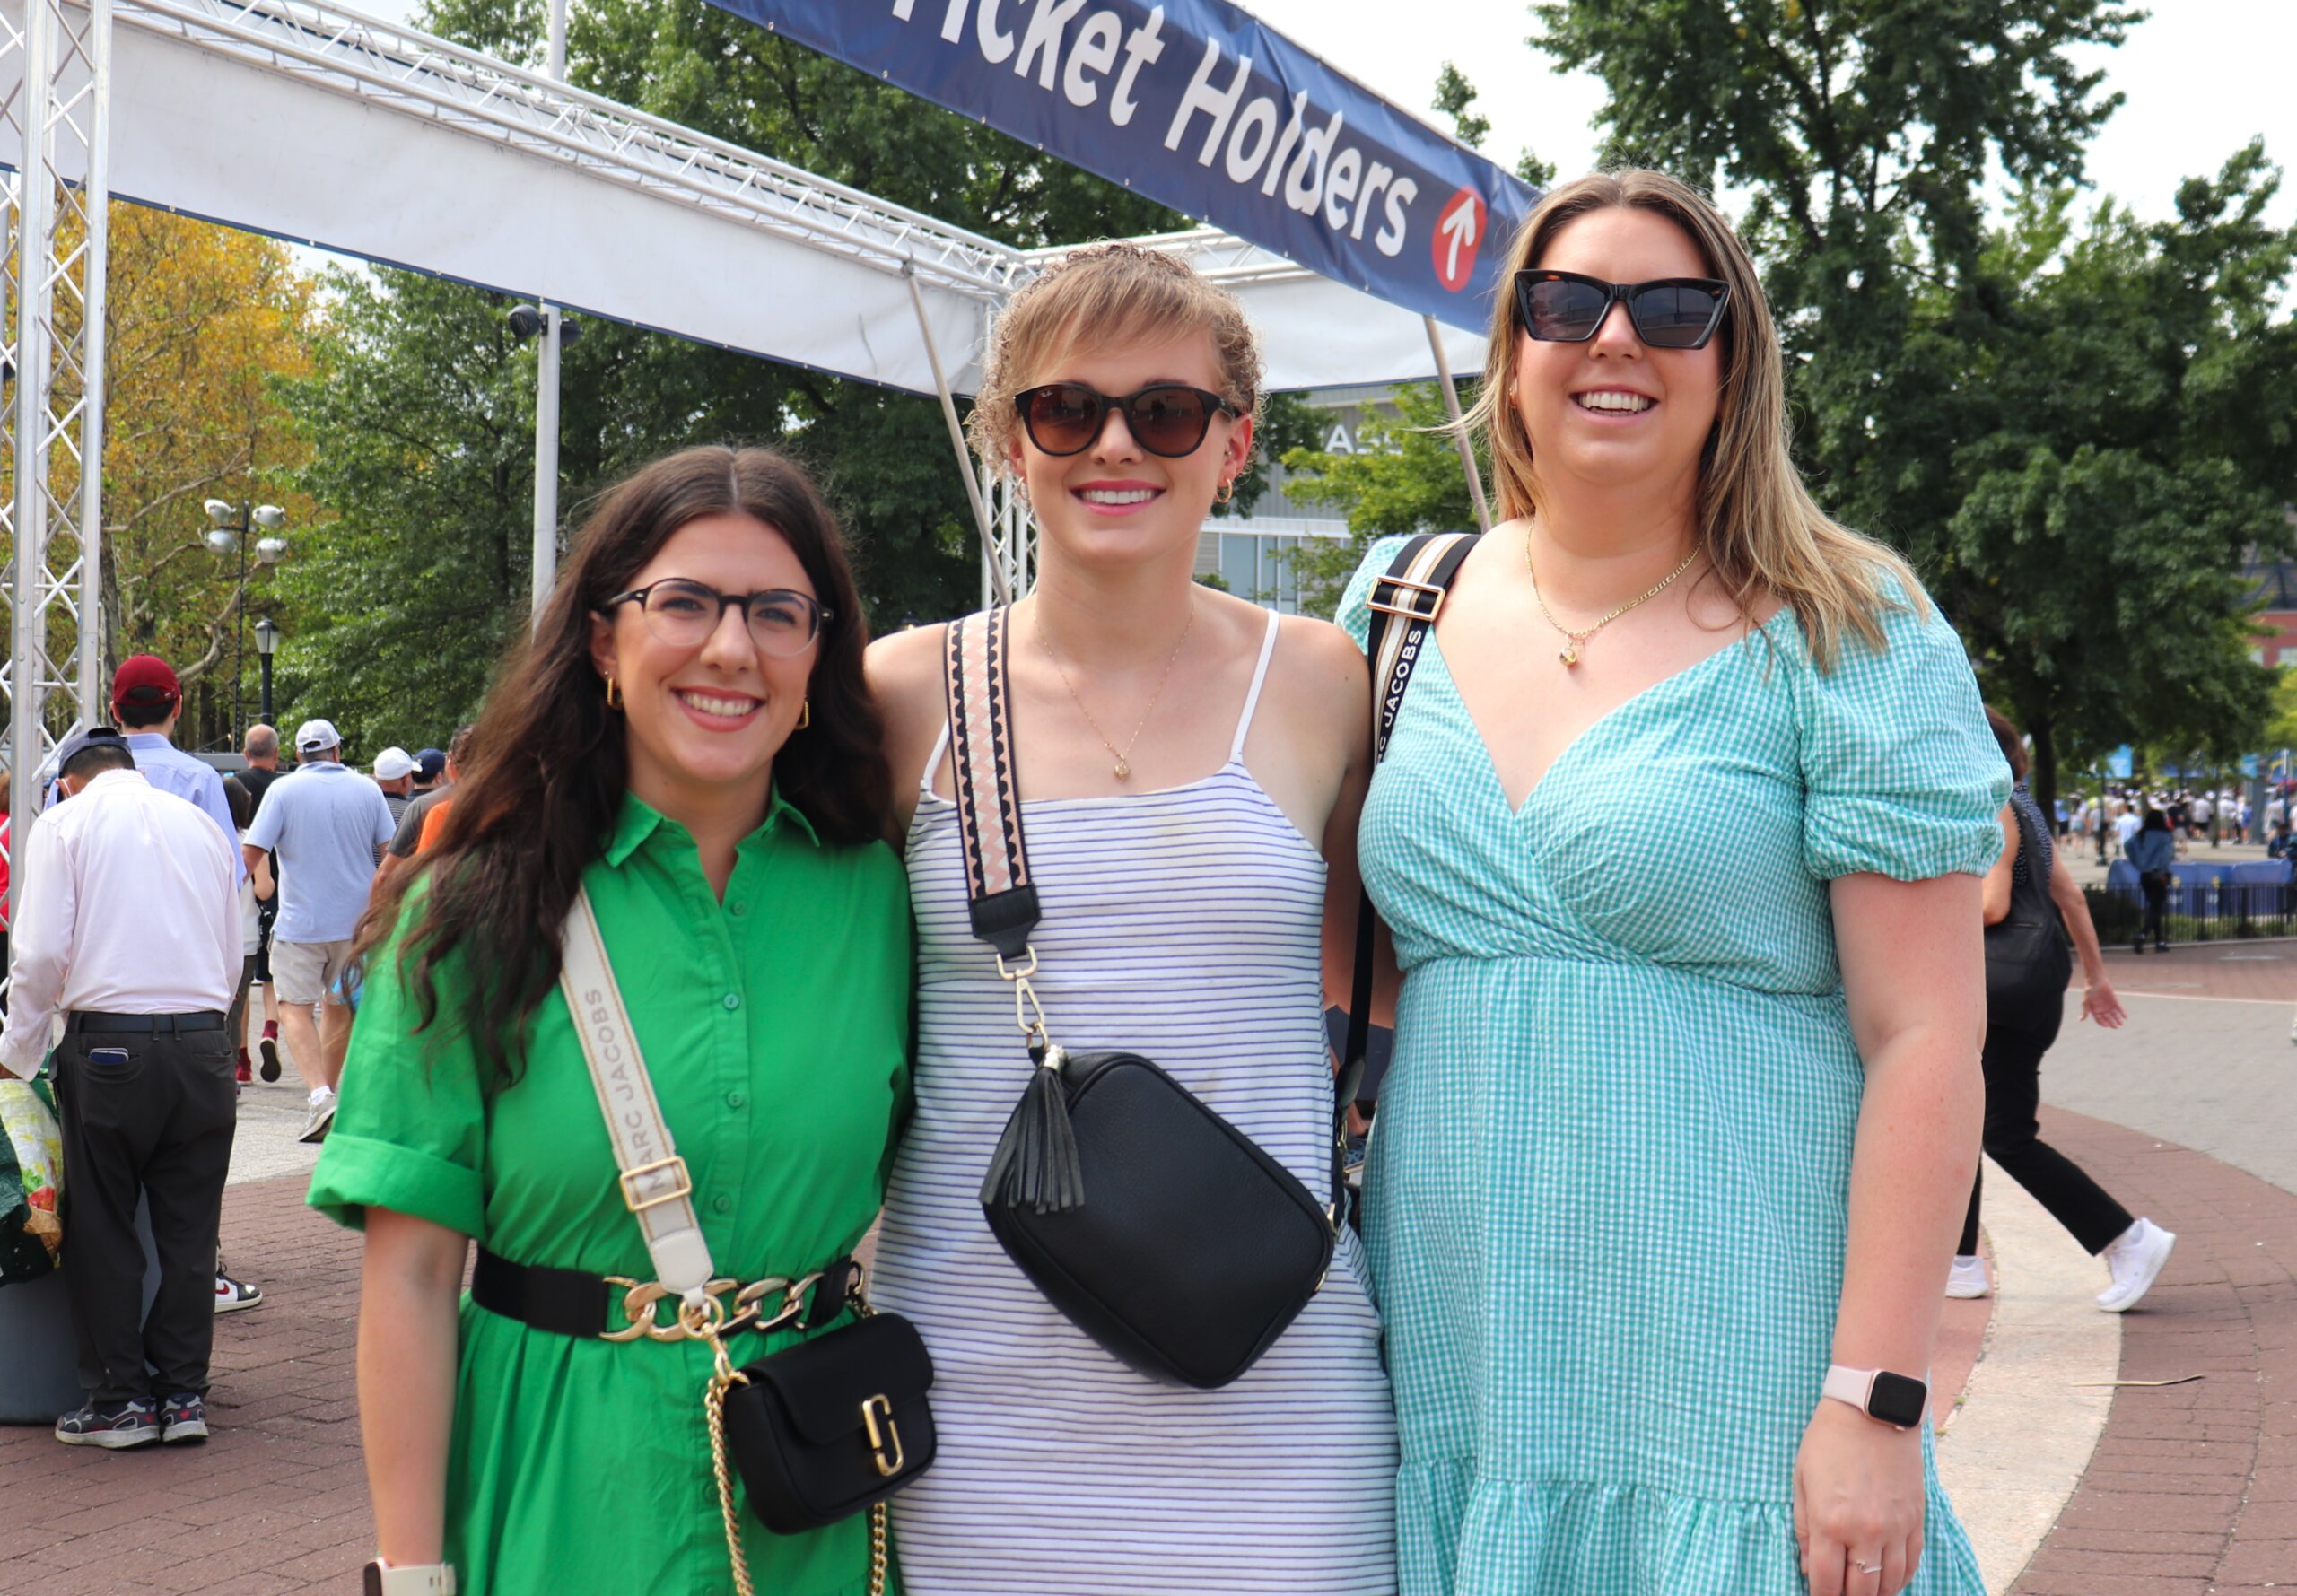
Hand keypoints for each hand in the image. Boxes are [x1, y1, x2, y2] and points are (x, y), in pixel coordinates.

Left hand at [1793, 1400, 1924, 1595]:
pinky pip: (1912, 1564)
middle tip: (1839, 1592)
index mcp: (1830, 1522)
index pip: (1827, 1582)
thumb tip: (1807, 1567)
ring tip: (1862, 1589)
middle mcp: (1866, 1532)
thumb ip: (1803, 1528)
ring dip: (1875, 1593)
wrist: (1872, 1411)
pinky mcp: (1915, 1520)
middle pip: (1861, 1590)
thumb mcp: (1801, 1480)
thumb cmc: (1828, 1442)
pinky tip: (1887, 1578)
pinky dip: (1900, 1578)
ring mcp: (1895, 1528)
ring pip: (1890, 1584)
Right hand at [2081, 980, 2125, 1028]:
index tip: (2107, 1026)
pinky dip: (2122, 1012)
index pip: (2099, 1019)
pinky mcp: (2114, 1001)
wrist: (2097, 981)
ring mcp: (2109, 1005)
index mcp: (2095, 1010)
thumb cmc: (2090, 991)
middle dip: (2112, 1023)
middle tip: (2116, 1027)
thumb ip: (2085, 1011)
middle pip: (2108, 1018)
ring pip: (2114, 1015)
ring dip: (2118, 1019)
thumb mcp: (2086, 1002)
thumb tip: (2080, 1020)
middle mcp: (2102, 1009)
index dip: (2103, 1023)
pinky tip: (2125, 1017)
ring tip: (2121, 1024)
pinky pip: (2119, 1008)